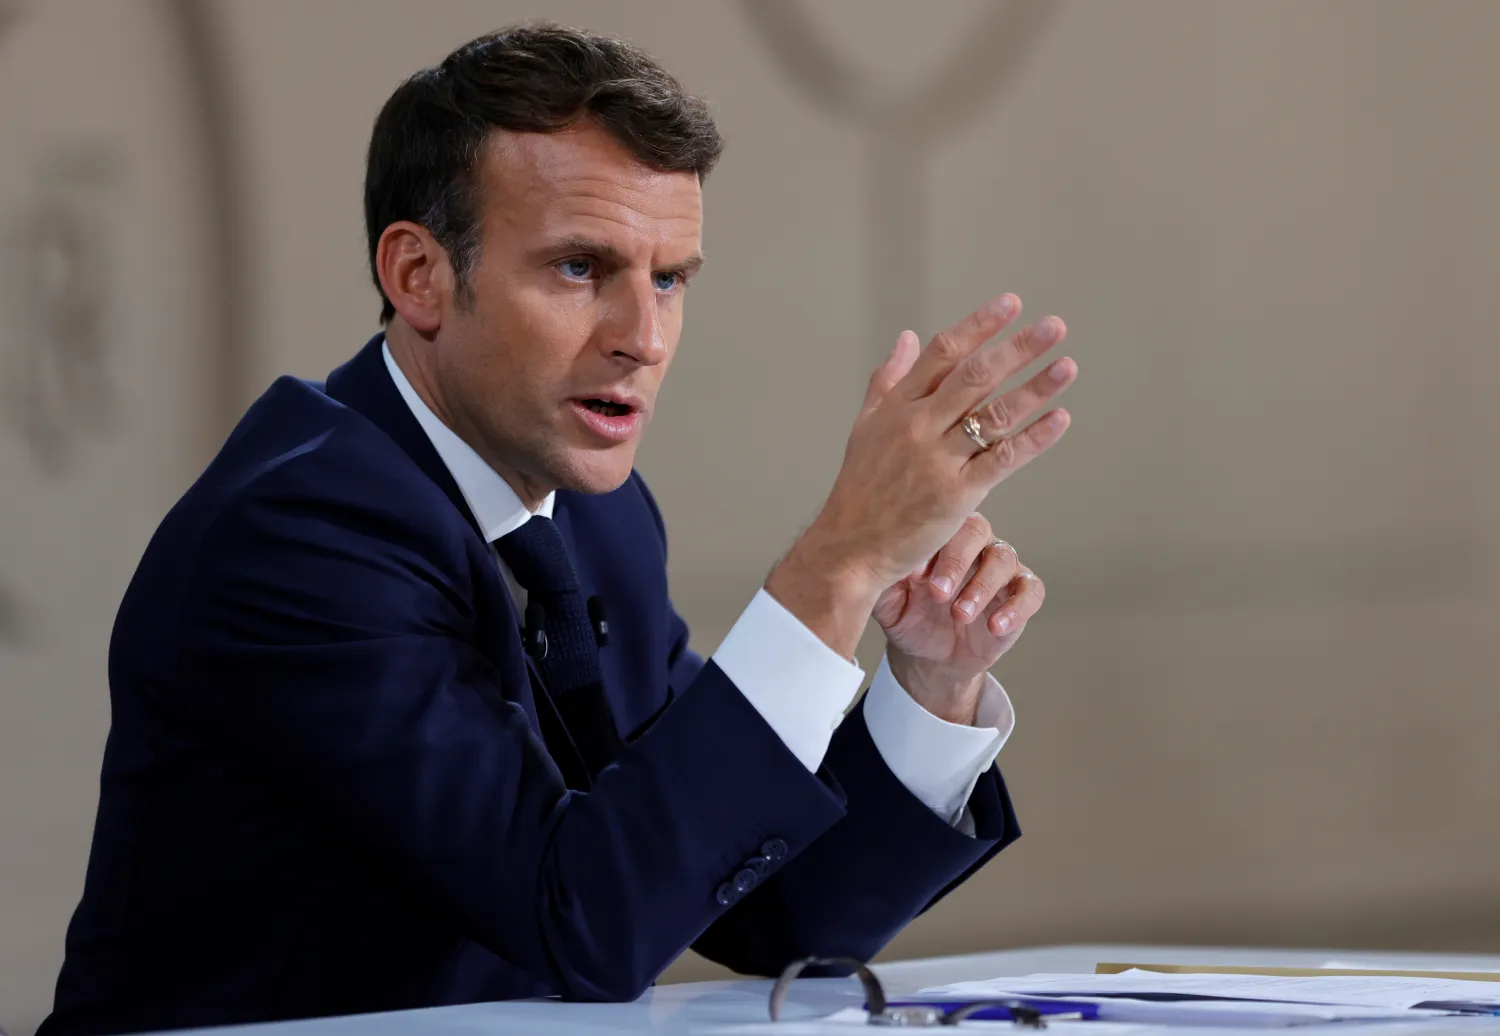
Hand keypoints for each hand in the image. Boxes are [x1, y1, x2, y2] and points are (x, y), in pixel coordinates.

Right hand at [767, 293, 1074, 656]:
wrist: (850, 547)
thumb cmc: (860, 488)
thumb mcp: (865, 426)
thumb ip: (888, 379)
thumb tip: (907, 336)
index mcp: (897, 406)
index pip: (942, 352)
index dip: (979, 325)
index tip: (1011, 304)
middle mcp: (917, 426)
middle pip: (975, 375)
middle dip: (1018, 348)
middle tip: (1054, 326)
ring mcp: (937, 460)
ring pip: (994, 414)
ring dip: (1036, 387)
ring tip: (1067, 366)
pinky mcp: (956, 494)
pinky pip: (1003, 459)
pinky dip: (1034, 439)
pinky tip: (1060, 420)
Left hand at [874, 514, 1044, 723]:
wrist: (929, 657)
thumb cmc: (908, 617)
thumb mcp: (888, 602)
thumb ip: (884, 580)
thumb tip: (879, 560)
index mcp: (941, 537)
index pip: (943, 521)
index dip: (932, 544)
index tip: (913, 575)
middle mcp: (974, 544)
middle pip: (977, 532)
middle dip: (957, 562)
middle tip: (938, 594)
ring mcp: (1000, 568)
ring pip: (1003, 558)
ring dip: (981, 587)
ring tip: (961, 615)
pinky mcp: (1020, 595)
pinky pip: (1031, 591)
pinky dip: (1017, 607)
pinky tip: (995, 626)